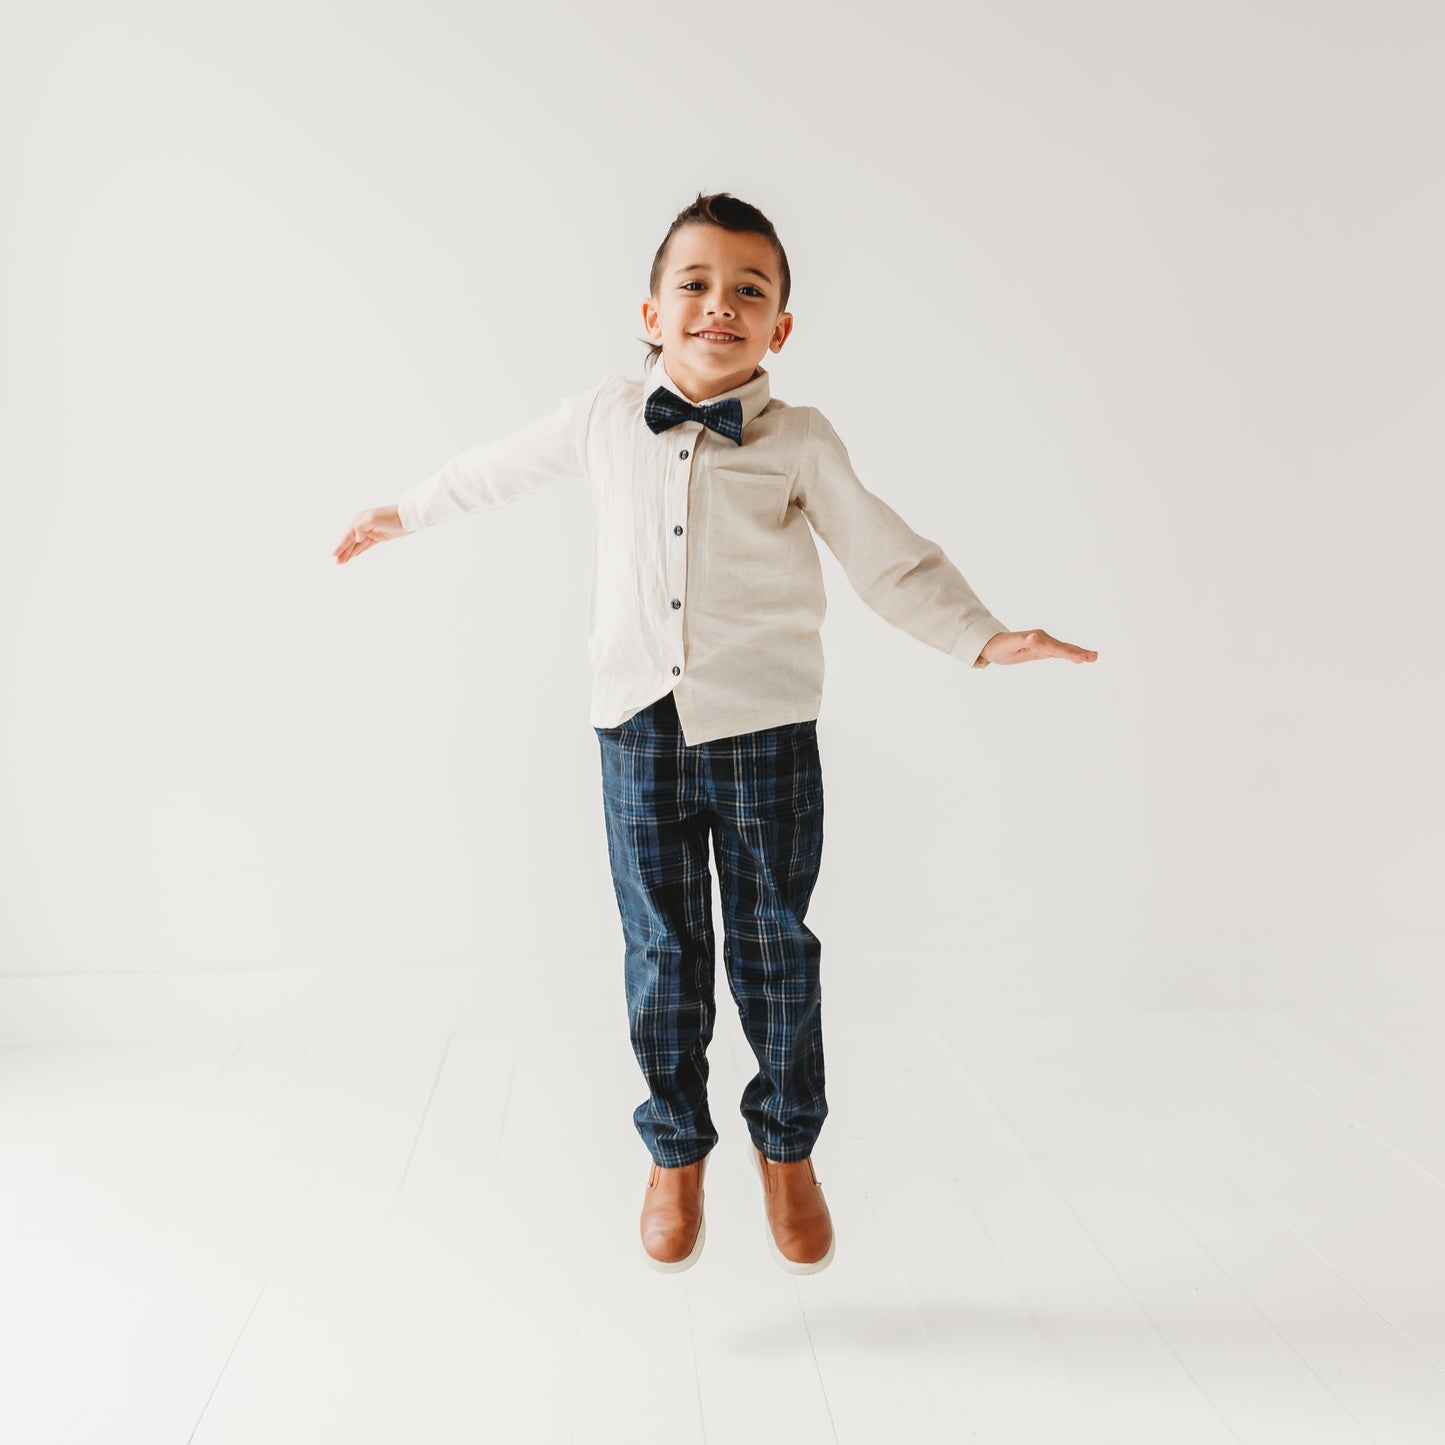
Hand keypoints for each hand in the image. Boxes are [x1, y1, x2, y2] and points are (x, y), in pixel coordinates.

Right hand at [333, 505, 405, 564]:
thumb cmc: (391, 516)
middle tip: (336, 562)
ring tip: (342, 562)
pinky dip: (359, 550)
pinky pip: (366, 545)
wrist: (408, 517)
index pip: (348, 535)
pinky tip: (354, 555)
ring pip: (357, 544)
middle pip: (351, 541)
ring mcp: (371, 531)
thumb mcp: (374, 519)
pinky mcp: (379, 537)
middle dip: (343, 551)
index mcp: (360, 520)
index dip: (340, 545)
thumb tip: (356, 538)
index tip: (333, 555)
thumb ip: (361, 527)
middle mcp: (363, 525)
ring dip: (349, 552)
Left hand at [976, 629, 1097, 666]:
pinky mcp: (1043, 649)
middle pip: (1063, 647)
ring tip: (1094, 657)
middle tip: (1094, 657)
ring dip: (1079, 653)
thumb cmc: (999, 646)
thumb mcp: (1009, 645)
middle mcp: (1043, 639)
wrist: (992, 644)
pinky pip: (1059, 652)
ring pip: (1064, 649)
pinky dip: (1070, 655)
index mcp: (1037, 638)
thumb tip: (1035, 636)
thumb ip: (1023, 640)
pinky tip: (1079, 658)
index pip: (1055, 648)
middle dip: (1079, 652)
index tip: (1081, 658)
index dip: (1069, 653)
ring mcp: (1044, 643)